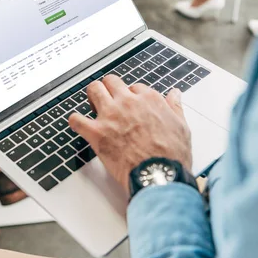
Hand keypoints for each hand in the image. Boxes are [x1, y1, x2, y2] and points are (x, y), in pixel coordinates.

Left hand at [69, 76, 191, 193]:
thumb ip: (175, 107)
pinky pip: (76, 119)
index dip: (132, 96)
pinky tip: (80, 124)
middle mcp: (128, 102)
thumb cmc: (171, 155)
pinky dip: (76, 121)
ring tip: (94, 105)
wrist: (158, 175)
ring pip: (94, 90)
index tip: (132, 104)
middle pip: (111, 82)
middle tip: (110, 100)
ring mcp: (110, 115)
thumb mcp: (182, 126)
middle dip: (110, 89)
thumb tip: (175, 94)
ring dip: (93, 96)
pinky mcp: (97, 132)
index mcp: (149, 100)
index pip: (135, 86)